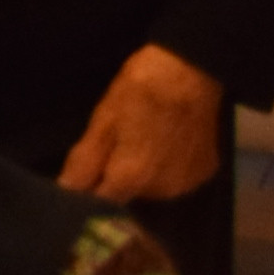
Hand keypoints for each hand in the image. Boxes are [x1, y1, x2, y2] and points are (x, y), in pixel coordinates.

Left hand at [57, 43, 230, 206]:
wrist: (192, 70)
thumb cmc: (140, 90)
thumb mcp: (103, 121)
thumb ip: (85, 162)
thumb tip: (67, 191)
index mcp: (134, 178)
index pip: (101, 204)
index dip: (87, 193)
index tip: (82, 179)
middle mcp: (165, 190)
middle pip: (127, 197)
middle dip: (115, 180)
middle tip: (114, 146)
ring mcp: (189, 183)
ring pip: (151, 190)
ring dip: (140, 176)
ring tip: (139, 142)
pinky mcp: (206, 173)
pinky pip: (174, 180)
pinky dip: (164, 169)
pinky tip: (162, 144)